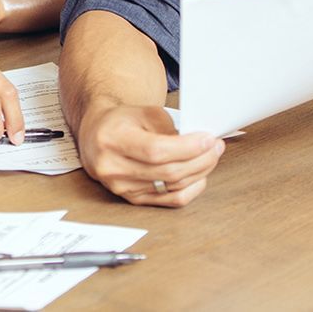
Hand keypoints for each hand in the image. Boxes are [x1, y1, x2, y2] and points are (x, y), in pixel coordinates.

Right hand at [73, 101, 223, 207]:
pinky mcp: (132, 199)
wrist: (97, 136)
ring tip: (211, 157)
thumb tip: (200, 143)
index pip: (155, 150)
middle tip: (216, 147)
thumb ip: (169, 127)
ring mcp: (121, 187)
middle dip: (199, 159)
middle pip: (167, 171)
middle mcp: (112, 167)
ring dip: (199, 173)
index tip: (208, 140)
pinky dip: (190, 190)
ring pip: (171, 187)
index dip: (187, 148)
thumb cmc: (121, 121)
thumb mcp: (143, 112)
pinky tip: (200, 177)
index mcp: (111, 140)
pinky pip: (169, 201)